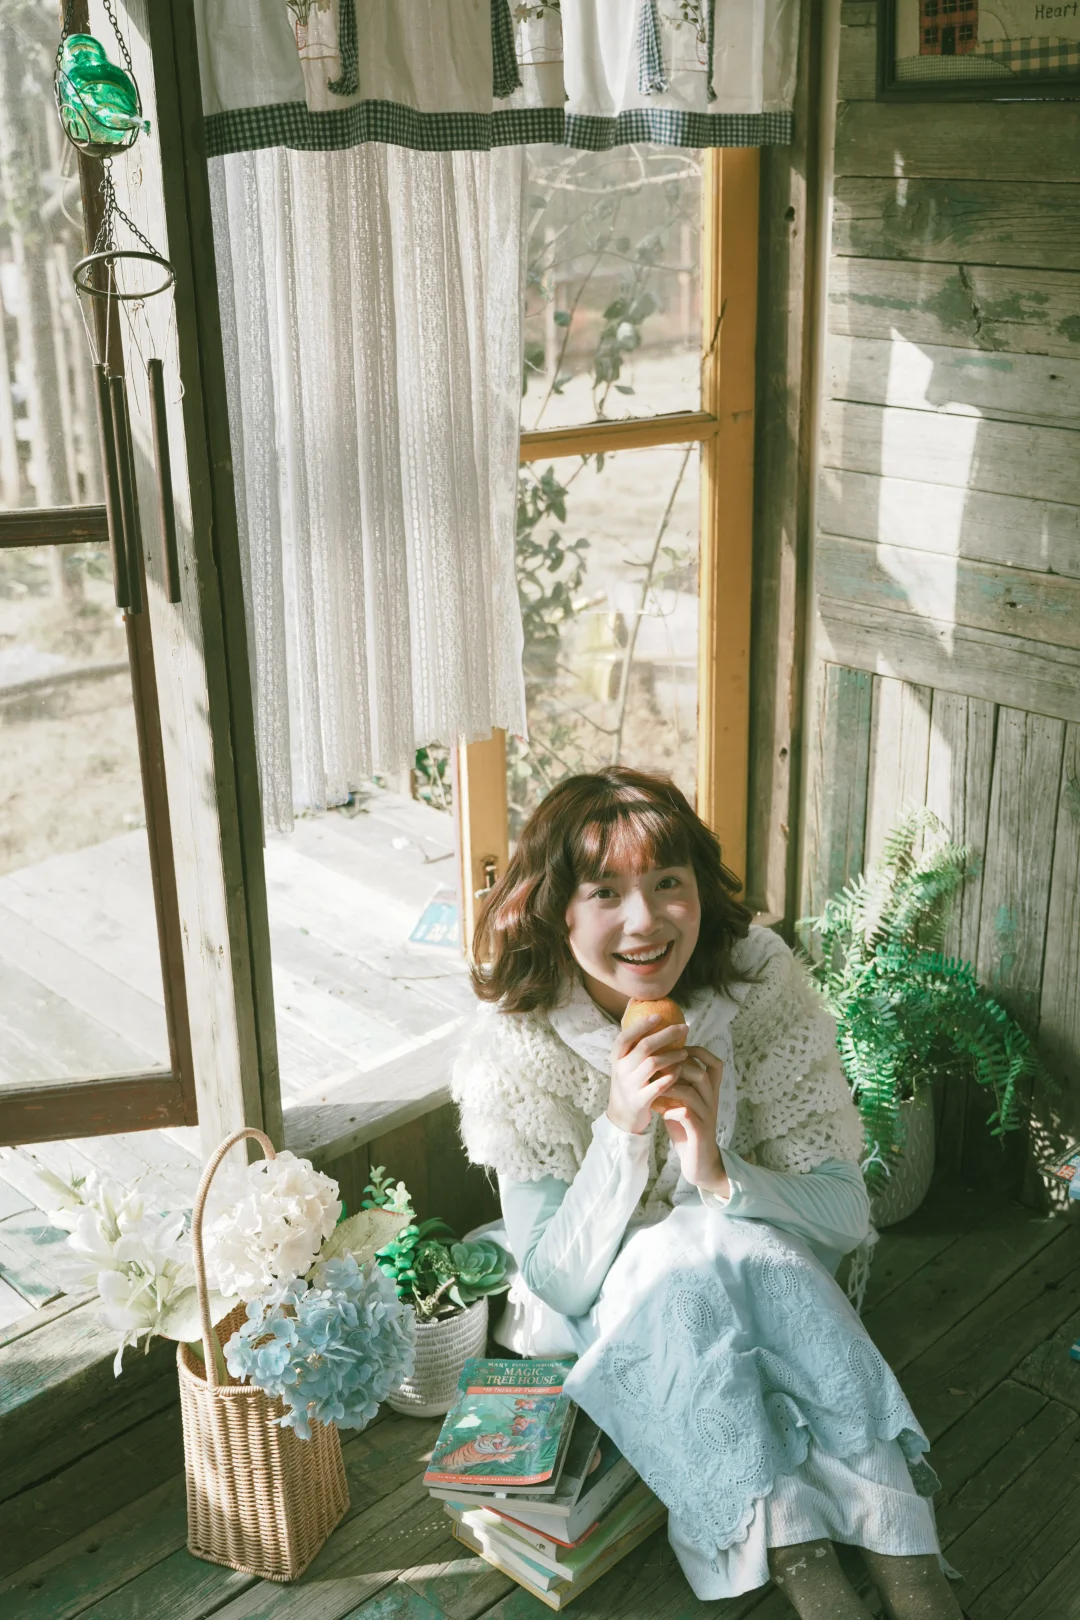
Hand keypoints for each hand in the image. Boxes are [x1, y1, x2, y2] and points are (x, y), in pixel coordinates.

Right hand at [606, 1015, 691, 1135]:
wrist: (622, 1116)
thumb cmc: (629, 1081)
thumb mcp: (624, 1060)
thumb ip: (632, 1036)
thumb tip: (635, 1001)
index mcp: (617, 1058)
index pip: (626, 1037)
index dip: (642, 1025)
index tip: (659, 1016)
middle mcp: (621, 1070)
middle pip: (644, 1047)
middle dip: (666, 1035)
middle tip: (684, 1028)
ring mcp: (630, 1086)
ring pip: (654, 1064)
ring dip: (672, 1055)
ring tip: (686, 1051)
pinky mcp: (641, 1101)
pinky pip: (659, 1085)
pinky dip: (672, 1075)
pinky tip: (681, 1069)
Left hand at [659, 1047, 729, 1195]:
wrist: (700, 1162)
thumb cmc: (687, 1129)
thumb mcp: (683, 1102)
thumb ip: (678, 1084)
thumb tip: (658, 1063)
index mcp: (709, 1092)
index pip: (715, 1064)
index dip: (700, 1052)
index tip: (680, 1049)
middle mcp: (711, 1101)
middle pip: (701, 1074)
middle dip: (678, 1068)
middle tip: (659, 1070)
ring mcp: (706, 1116)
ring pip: (692, 1093)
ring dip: (671, 1087)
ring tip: (656, 1089)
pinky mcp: (699, 1132)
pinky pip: (686, 1114)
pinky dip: (671, 1110)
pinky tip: (662, 1112)